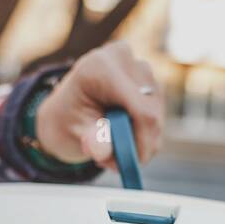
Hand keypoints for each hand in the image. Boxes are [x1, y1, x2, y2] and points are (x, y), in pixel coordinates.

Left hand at [33, 40, 164, 170]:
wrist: (67, 107)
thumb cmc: (68, 119)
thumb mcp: (73, 133)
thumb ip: (91, 141)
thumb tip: (102, 151)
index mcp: (101, 67)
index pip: (140, 107)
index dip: (143, 141)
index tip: (134, 164)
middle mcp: (124, 59)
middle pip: (151, 112)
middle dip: (140, 144)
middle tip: (114, 161)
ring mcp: (140, 66)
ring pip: (157, 115)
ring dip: (141, 140)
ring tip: (113, 146)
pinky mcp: (150, 78)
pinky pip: (158, 113)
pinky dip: (144, 132)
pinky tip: (123, 133)